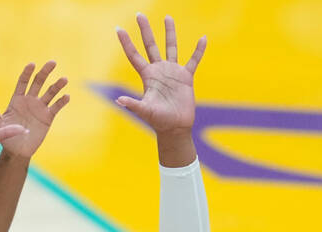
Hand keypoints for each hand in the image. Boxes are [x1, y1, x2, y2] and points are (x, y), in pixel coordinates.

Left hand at [0, 60, 69, 159]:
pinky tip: (66, 96)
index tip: (32, 64)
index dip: (27, 72)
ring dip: (57, 85)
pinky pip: (56, 107)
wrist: (17, 152)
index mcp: (17, 99)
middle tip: (52, 62)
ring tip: (64, 79)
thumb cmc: (4, 137)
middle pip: (38, 82)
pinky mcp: (48, 117)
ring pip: (50, 93)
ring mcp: (40, 108)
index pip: (23, 81)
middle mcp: (30, 100)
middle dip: (45, 72)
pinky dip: (61, 101)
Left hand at [115, 13, 206, 133]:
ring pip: (171, 47)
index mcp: (147, 76)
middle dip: (145, 30)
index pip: (134, 55)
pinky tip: (203, 39)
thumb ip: (133, 104)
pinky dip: (198, 50)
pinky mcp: (186, 77)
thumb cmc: (158, 121)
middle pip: (150, 45)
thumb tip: (119, 100)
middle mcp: (159, 70)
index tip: (118, 28)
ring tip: (168, 17)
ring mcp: (172, 72)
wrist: (175, 127)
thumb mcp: (145, 111)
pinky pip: (193, 60)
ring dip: (169, 33)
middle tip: (139, 14)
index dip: (126, 42)